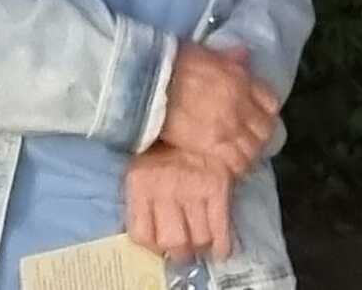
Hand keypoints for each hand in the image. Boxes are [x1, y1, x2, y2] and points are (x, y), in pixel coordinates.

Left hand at [126, 144, 233, 263]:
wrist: (193, 112)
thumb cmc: (163, 142)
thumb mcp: (140, 162)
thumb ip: (140, 194)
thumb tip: (146, 227)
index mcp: (139, 183)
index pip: (141, 234)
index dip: (151, 246)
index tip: (158, 244)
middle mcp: (164, 190)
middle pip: (172, 242)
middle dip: (178, 250)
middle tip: (182, 246)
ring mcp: (192, 190)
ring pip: (198, 239)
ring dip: (200, 246)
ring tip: (199, 241)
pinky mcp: (217, 188)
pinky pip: (222, 231)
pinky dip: (222, 245)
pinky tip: (219, 246)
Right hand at [159, 44, 278, 176]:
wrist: (149, 83)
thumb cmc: (170, 63)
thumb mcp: (202, 53)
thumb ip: (226, 58)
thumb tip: (243, 54)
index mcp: (240, 79)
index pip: (269, 102)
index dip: (264, 111)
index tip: (256, 116)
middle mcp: (241, 105)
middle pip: (265, 128)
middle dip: (259, 135)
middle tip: (247, 139)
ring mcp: (230, 127)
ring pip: (254, 148)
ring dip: (249, 152)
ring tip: (238, 155)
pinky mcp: (215, 146)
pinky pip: (237, 162)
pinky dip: (237, 166)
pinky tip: (229, 166)